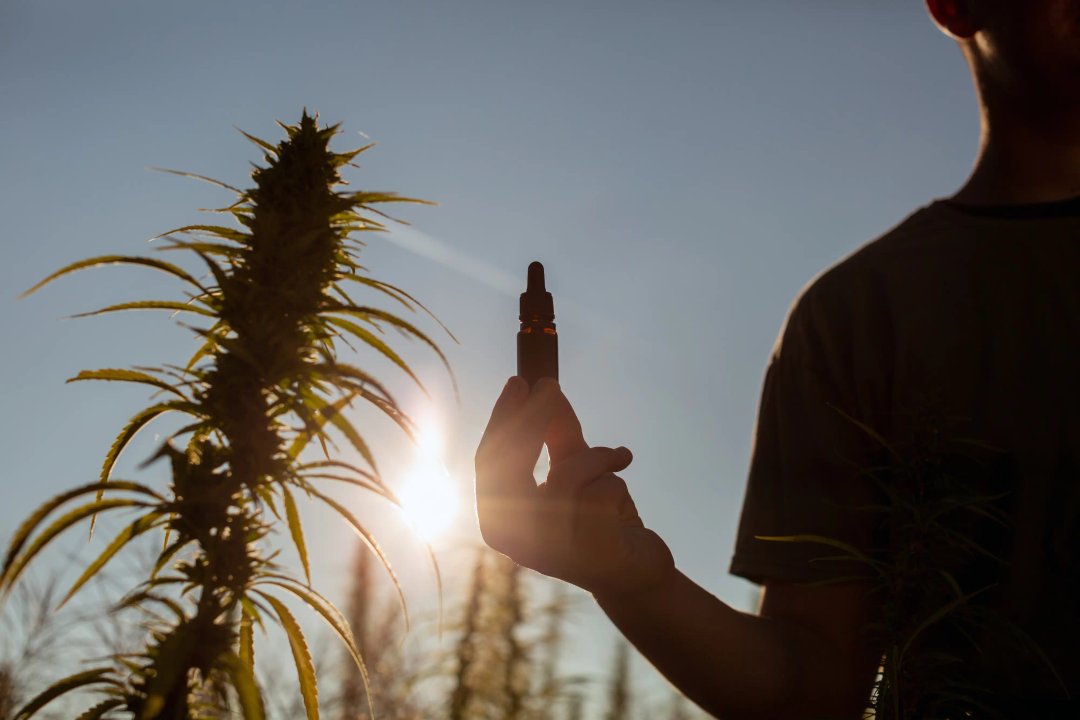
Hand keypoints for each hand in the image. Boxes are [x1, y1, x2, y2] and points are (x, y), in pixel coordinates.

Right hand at [475, 376, 673, 597]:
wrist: (636, 573)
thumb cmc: (599, 520)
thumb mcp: (576, 468)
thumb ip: (556, 433)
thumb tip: (543, 385)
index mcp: (498, 521)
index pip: (489, 463)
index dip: (503, 420)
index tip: (520, 381)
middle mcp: (513, 540)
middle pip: (512, 467)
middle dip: (533, 421)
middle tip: (551, 386)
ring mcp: (548, 551)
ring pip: (566, 476)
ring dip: (596, 459)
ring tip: (617, 460)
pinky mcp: (586, 555)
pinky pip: (601, 494)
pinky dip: (616, 486)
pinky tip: (626, 509)